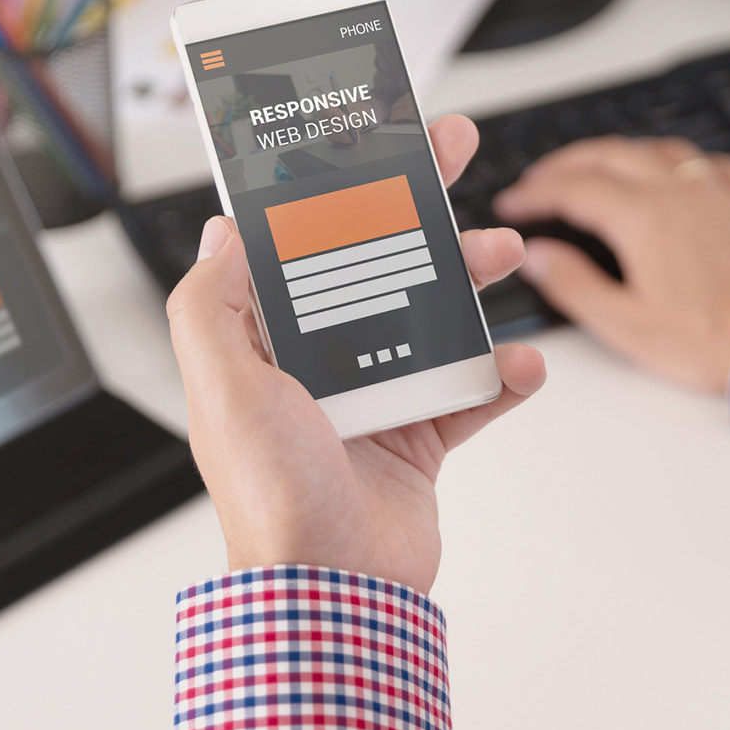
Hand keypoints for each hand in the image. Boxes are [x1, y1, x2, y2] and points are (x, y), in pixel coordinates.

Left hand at [166, 115, 544, 592]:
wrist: (336, 594)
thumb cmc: (273, 500)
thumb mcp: (222, 386)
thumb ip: (211, 303)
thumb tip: (221, 230)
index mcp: (267, 342)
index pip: (301, 240)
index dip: (335, 182)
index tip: (367, 134)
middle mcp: (320, 362)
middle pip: (378, 256)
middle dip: (419, 200)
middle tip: (455, 148)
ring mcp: (374, 396)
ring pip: (433, 312)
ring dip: (470, 277)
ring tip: (505, 257)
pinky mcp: (421, 437)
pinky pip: (473, 390)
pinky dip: (502, 374)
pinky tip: (518, 363)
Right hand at [494, 137, 729, 392]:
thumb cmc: (713, 340)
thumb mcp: (625, 325)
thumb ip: (573, 284)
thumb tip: (538, 256)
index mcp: (643, 217)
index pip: (573, 188)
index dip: (536, 193)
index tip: (514, 203)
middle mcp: (680, 192)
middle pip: (611, 154)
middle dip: (568, 162)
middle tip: (542, 179)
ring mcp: (720, 194)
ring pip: (661, 150)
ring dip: (623, 152)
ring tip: (602, 167)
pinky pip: (716, 165)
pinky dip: (686, 163)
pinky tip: (684, 174)